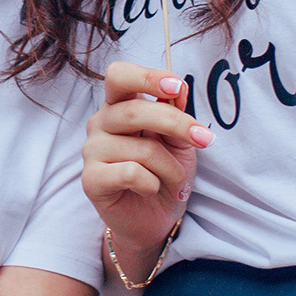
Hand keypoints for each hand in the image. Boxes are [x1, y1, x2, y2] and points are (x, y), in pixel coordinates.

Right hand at [83, 59, 208, 278]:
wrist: (155, 219)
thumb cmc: (166, 174)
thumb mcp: (180, 142)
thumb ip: (176, 113)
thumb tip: (179, 88)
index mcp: (120, 106)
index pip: (119, 76)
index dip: (146, 77)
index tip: (176, 87)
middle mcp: (101, 123)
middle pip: (134, 110)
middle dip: (177, 124)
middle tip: (205, 139)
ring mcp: (92, 151)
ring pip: (141, 148)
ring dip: (170, 167)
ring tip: (174, 180)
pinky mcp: (91, 179)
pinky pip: (130, 173)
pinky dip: (152, 183)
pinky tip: (150, 189)